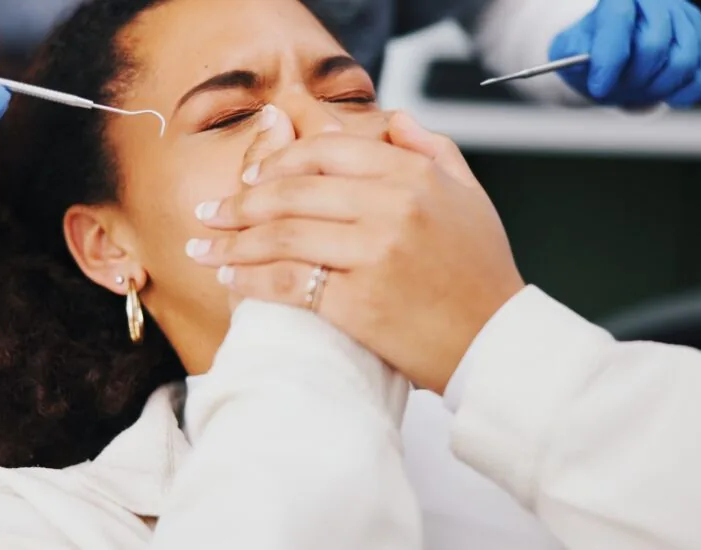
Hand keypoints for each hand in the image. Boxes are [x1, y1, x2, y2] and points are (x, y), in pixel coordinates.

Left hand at [188, 112, 524, 392]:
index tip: (248, 177)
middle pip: (293, 190)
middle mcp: (393, 207)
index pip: (325, 151)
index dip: (276, 161)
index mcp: (414, 176)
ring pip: (282, 234)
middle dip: (239, 202)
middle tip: (209, 211)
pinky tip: (230, 277)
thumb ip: (430, 148)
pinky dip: (250, 278)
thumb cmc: (482, 272)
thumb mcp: (469, 195)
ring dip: (231, 240)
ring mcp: (374, 254)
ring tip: (203, 245)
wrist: (498, 344)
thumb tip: (391, 118)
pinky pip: (288, 282)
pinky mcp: (359, 303)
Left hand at [550, 0, 700, 107]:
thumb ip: (571, 55)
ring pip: (685, 59)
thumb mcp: (570, 51)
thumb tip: (583, 63)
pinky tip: (671, 97)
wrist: (617, 52)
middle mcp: (656, 0)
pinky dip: (688, 91)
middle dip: (634, 78)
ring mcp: (686, 16)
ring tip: (640, 91)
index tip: (599, 88)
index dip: (609, 59)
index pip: (618, 20)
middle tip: (619, 91)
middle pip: (654, 44)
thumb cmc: (593, 51)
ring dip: (659, 87)